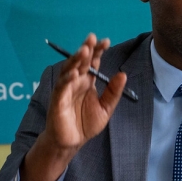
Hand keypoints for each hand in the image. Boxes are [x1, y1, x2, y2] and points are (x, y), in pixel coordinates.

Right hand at [19, 34, 125, 180]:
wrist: (73, 142)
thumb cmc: (86, 124)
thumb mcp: (106, 108)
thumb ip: (113, 92)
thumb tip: (123, 74)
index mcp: (88, 82)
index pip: (93, 62)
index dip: (98, 51)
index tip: (106, 41)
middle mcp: (76, 82)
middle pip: (81, 62)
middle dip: (86, 49)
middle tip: (92, 38)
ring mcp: (66, 90)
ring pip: (69, 70)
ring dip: (76, 60)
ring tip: (84, 50)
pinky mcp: (58, 100)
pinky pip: (61, 87)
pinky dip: (67, 79)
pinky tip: (75, 73)